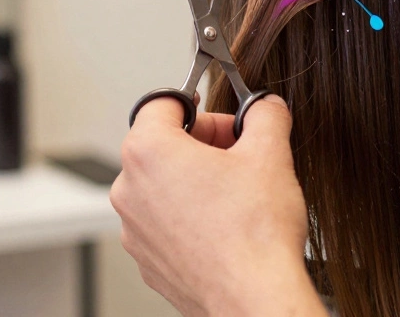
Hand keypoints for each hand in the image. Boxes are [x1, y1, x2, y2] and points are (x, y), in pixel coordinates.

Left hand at [111, 95, 324, 316]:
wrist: (253, 298)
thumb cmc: (254, 234)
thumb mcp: (270, 153)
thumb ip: (265, 115)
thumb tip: (266, 107)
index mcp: (148, 152)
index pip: (162, 103)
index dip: (200, 106)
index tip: (221, 119)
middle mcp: (129, 189)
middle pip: (161, 145)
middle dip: (202, 144)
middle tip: (239, 154)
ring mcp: (134, 229)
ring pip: (161, 185)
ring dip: (195, 181)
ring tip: (236, 194)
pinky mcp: (147, 260)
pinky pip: (164, 222)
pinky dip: (189, 216)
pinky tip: (225, 225)